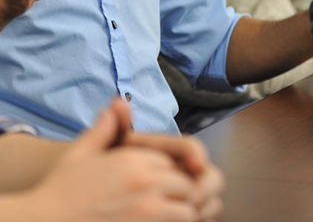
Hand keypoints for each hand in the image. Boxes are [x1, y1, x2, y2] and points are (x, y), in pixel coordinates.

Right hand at [27, 99, 210, 221]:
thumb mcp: (78, 155)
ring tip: (162, 218)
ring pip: (188, 210)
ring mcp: (147, 210)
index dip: (165, 174)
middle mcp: (144, 182)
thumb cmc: (57, 191)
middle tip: (163, 205)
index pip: (170, 162)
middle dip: (178, 194)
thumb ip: (102, 130)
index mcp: (131, 160)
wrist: (42, 221)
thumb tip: (115, 105)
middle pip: (184, 184)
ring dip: (180, 214)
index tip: (154, 186)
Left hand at [107, 99, 224, 219]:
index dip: (195, 152)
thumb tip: (117, 102)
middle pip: (210, 174)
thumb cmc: (103, 177)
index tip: (196, 161)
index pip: (190, 147)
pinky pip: (208, 218)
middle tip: (193, 198)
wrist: (99, 206)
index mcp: (167, 153)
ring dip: (207, 205)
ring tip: (192, 213)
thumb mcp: (106, 153)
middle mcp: (184, 174)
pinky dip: (204, 219)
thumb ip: (116, 129)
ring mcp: (190, 197)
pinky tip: (192, 221)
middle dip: (206, 185)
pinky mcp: (190, 215)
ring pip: (213, 200)